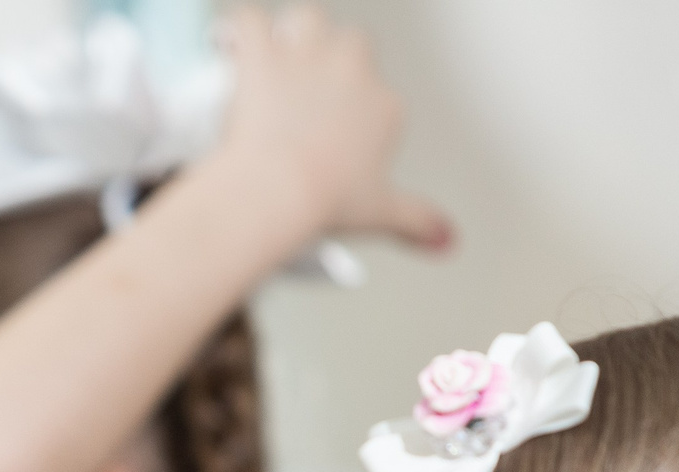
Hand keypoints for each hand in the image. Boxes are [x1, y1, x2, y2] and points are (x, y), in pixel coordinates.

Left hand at [213, 5, 449, 250]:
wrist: (279, 189)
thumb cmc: (327, 201)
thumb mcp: (381, 215)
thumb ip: (417, 222)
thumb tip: (448, 241)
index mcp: (384, 107)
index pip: (379, 95)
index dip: (356, 111)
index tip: (335, 137)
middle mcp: (352, 72)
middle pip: (351, 45)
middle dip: (332, 62)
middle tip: (305, 96)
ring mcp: (307, 59)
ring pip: (307, 20)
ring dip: (292, 34)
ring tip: (274, 55)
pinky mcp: (263, 57)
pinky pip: (248, 20)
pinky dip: (236, 31)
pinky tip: (229, 43)